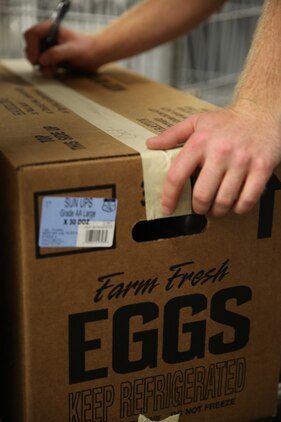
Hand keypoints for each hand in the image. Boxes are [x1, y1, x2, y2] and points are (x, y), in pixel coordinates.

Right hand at [24, 21, 98, 73]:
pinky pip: (42, 66)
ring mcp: (48, 48)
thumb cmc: (87, 49)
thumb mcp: (72, 50)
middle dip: (36, 59)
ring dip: (42, 66)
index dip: (31, 47)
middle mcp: (47, 37)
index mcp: (49, 29)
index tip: (37, 60)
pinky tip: (55, 71)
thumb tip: (41, 60)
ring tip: (53, 69)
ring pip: (35, 58)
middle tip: (46, 67)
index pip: (31, 35)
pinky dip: (46, 70)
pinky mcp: (52, 59)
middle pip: (30, 47)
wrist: (97, 55)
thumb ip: (56, 54)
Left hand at [147, 104, 280, 216]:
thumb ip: (172, 135)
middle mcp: (220, 151)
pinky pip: (247, 200)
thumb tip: (151, 144)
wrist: (262, 111)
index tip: (167, 208)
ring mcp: (242, 161)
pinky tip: (235, 203)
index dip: (169, 196)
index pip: (177, 176)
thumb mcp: (197, 122)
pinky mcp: (262, 168)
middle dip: (198, 207)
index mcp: (199, 142)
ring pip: (224, 201)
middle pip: (202, 195)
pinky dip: (239, 208)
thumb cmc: (227, 121)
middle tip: (200, 207)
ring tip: (217, 206)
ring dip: (217, 210)